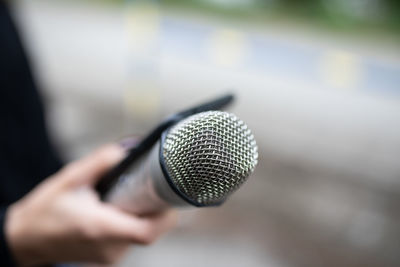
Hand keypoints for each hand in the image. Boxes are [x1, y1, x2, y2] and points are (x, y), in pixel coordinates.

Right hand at [5, 144, 176, 265]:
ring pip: (142, 235)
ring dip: (144, 215)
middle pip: (150, 231)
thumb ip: (100, 162)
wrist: (26, 238)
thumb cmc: (45, 210)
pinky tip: (120, 209)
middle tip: (149, 187)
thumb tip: (127, 149)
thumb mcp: (70, 178)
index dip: (165, 216)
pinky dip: (133, 222)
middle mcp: (109, 246)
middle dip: (155, 209)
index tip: (166, 195)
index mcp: (101, 228)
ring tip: (129, 197)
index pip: (147, 232)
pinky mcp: (109, 256)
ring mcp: (110, 255)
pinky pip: (131, 239)